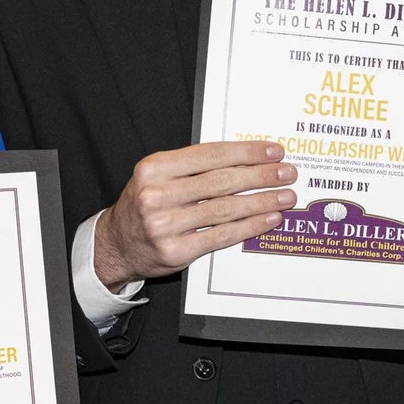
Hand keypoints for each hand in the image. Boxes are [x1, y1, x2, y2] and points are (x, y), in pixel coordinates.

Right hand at [94, 141, 294, 289]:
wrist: (117, 245)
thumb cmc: (146, 205)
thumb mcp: (159, 176)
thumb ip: (194, 167)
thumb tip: (247, 159)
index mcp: (154, 168)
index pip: (210, 155)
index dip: (246, 152)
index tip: (273, 151)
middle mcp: (157, 195)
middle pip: (222, 181)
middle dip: (260, 176)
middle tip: (286, 173)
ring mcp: (165, 225)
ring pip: (225, 209)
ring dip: (261, 202)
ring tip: (285, 196)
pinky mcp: (176, 252)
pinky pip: (222, 236)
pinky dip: (250, 226)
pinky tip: (268, 219)